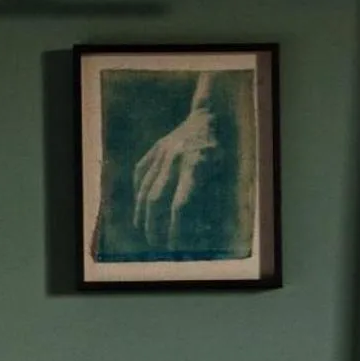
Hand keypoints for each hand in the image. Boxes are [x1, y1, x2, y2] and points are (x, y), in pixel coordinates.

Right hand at [131, 108, 217, 247]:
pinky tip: (138, 201)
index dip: (174, 227)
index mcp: (194, 168)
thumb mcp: (221, 172)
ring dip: (141, 210)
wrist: (208, 117)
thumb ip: (206, 195)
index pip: (179, 205)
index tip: (173, 243)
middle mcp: (174, 161)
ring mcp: (162, 153)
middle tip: (154, 243)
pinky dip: (138, 187)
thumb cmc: (220, 149)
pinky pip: (141, 170)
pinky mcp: (156, 148)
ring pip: (145, 186)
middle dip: (153, 224)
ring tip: (140, 227)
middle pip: (155, 199)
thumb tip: (194, 224)